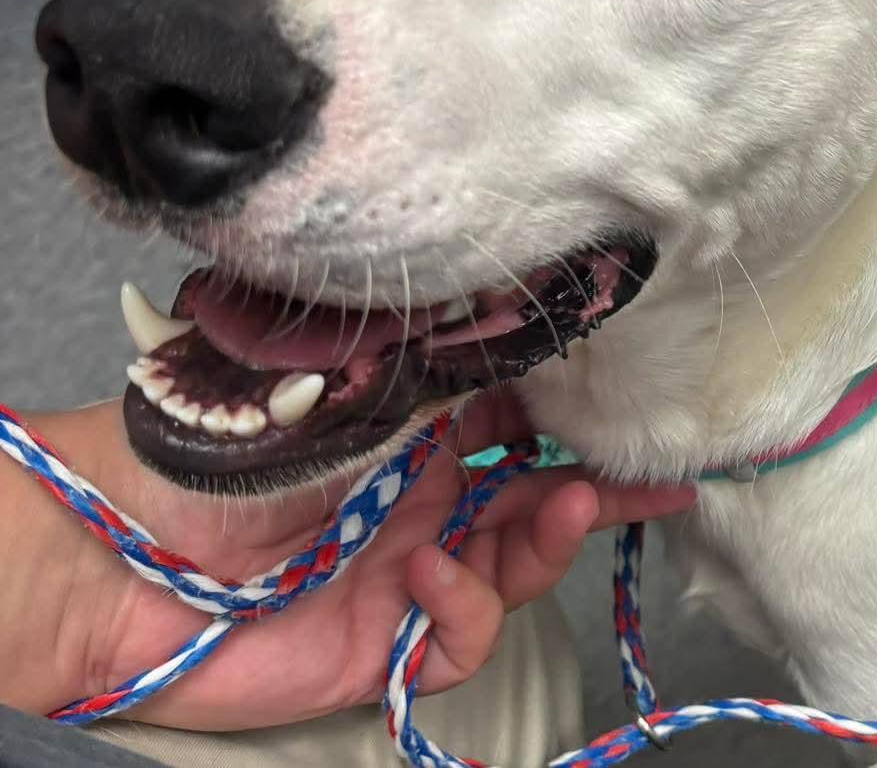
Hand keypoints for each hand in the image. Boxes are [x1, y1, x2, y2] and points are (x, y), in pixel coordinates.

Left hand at [21, 396, 692, 730]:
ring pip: (515, 566)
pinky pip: (461, 634)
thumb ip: (432, 372)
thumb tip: (518, 332)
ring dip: (551, 539)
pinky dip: (463, 606)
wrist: (122, 553)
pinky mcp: (390, 640)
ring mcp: (411, 570)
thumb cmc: (220, 446)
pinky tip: (431, 575)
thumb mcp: (343, 389)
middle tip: (656, 479)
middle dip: (598, 488)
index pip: (514, 420)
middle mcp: (423, 497)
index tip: (626, 400)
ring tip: (564, 507)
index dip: (573, 415)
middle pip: (534, 497)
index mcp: (412, 430)